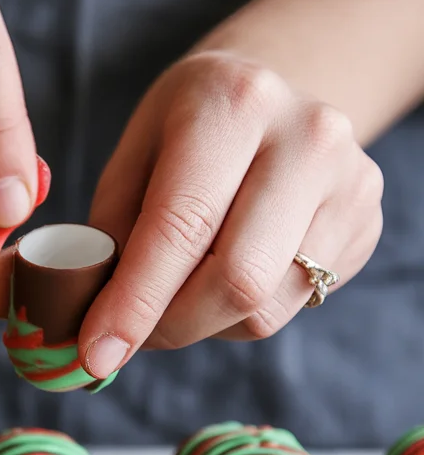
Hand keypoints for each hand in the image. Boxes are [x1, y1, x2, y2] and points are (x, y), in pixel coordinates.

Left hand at [79, 51, 383, 378]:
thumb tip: (88, 320)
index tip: (96, 354)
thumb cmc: (185, 133)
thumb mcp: (132, 157)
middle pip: (237, 278)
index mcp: (234, 104)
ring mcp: (349, 184)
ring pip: (265, 307)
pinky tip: (222, 279)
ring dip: (203, 325)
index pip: (182, 225)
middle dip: (169, 327)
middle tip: (124, 341)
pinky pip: (291, 307)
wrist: (271, 100)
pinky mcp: (367, 225)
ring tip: (174, 296)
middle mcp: (306, 139)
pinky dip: (239, 315)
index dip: (135, 302)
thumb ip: (110, 233)